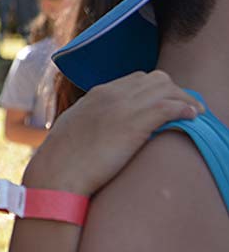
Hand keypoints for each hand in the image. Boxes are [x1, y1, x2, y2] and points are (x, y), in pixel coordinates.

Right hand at [24, 70, 202, 196]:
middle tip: (181, 109)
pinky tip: (191, 117)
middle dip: (171, 91)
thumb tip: (96, 125)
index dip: (153, 91)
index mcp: (96, 95)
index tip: (161, 105)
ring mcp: (123, 107)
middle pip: (154, 79)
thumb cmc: (61, 159)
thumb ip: (89, 119)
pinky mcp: (135, 123)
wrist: (57, 172)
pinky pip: (170, 106)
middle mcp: (111, 95)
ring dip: (184, 98)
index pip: (134, 80)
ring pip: (166, 88)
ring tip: (193, 112)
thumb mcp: (73, 128)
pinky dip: (185, 108)